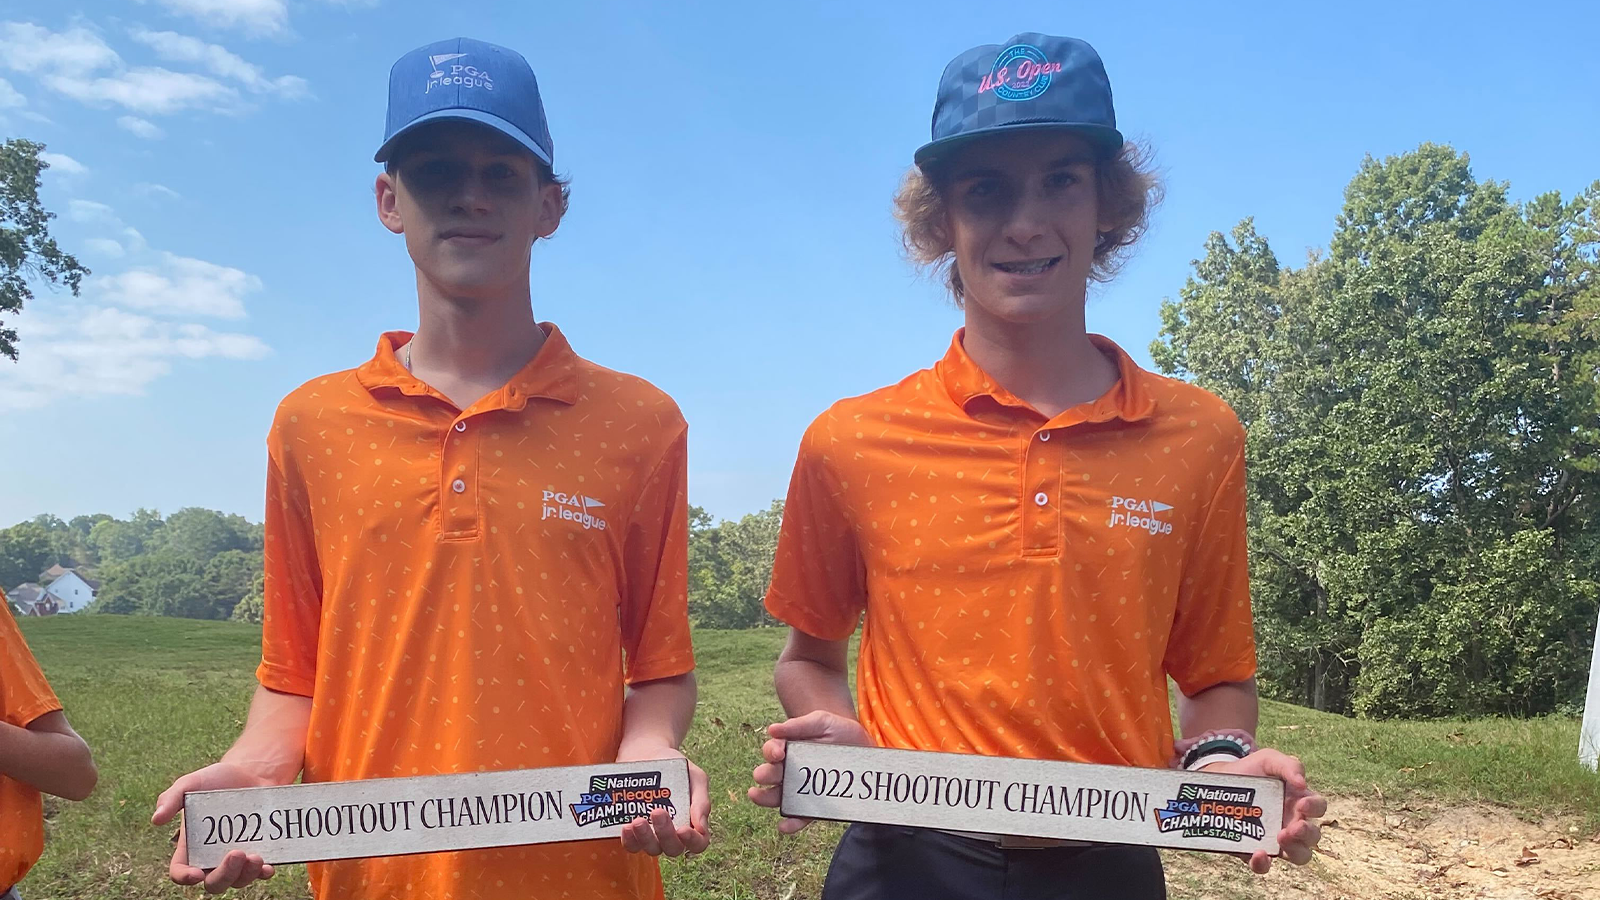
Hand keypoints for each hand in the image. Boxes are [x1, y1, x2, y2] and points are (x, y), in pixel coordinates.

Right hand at [152, 762, 279, 892]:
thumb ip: (171, 798)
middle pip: (214, 883)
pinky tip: (268, 867)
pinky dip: (264, 873)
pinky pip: (261, 872)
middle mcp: (212, 857)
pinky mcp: (260, 852)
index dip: (185, 877)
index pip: (181, 871)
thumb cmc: (216, 780)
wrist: (251, 772)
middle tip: (236, 854)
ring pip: (238, 880)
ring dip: (246, 875)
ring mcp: (238, 857)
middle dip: (224, 875)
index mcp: (191, 846)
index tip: (196, 873)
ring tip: (256, 857)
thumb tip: (156, 820)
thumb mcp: (191, 783)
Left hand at [615, 744, 710, 857]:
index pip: (698, 843)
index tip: (683, 829)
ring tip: (638, 820)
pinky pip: (631, 845)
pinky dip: (629, 840)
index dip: (692, 841)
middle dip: (665, 834)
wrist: (647, 753)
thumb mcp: (695, 777)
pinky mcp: (633, 830)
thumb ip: (701, 800)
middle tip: (658, 812)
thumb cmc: (674, 766)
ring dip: (645, 838)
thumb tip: (700, 826)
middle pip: (673, 848)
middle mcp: (672, 834)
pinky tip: (626, 826)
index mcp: (691, 822)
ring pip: (652, 849)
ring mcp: (652, 834)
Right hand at [747, 710, 871, 833]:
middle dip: (764, 774)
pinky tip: (784, 825)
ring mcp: (800, 790)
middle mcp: (789, 770)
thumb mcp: (821, 721)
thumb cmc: (838, 730)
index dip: (771, 751)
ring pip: (777, 797)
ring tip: (759, 797)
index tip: (778, 753)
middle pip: (769, 774)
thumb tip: (772, 729)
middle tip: (766, 775)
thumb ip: (799, 725)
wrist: (864, 747)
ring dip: (767, 798)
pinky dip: (791, 823)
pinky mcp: (814, 807)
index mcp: (788, 749)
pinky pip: (800, 817)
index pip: (772, 751)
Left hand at [1200, 748, 1326, 872]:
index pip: (1318, 808)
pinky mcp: (1253, 851)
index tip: (1302, 803)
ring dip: (1295, 850)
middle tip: (1293, 826)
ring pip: (1298, 855)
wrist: (1219, 781)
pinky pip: (1264, 866)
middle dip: (1307, 833)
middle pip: (1313, 836)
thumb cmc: (1251, 770)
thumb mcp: (1269, 760)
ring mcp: (1275, 840)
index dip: (1315, 808)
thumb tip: (1302, 783)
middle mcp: (1292, 823)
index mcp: (1300, 802)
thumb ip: (1289, 764)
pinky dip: (1263, 864)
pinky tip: (1258, 853)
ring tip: (1280, 837)